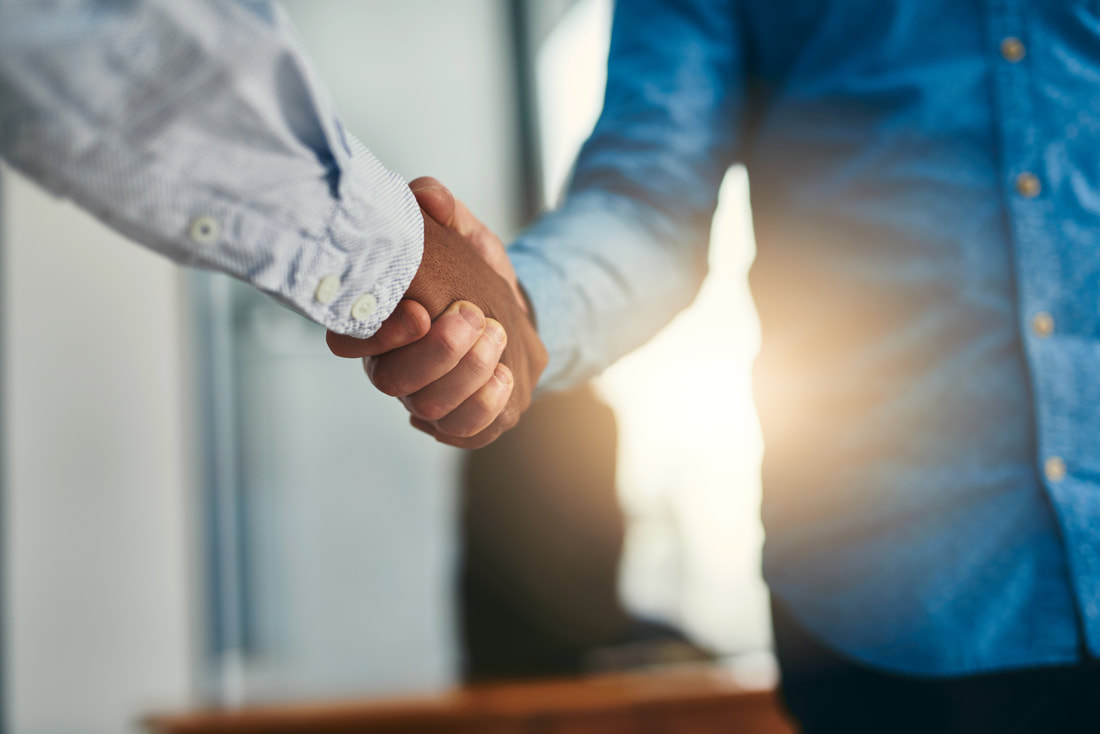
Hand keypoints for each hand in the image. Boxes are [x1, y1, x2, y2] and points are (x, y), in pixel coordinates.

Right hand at [327, 180, 545, 448]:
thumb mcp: (464, 236)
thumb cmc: (476, 276)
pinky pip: (465, 432)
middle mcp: (394, 369)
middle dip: (438, 351)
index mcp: (379, 326)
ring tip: (497, 334)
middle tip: (473, 315)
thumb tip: (425, 194)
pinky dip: (487, 403)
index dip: (376, 335)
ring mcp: (426, 401)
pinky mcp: (463, 424)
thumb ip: (444, 210)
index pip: (346, 342)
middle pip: (391, 381)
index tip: (419, 311)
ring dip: (468, 371)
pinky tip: (505, 372)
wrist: (521, 315)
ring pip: (429, 408)